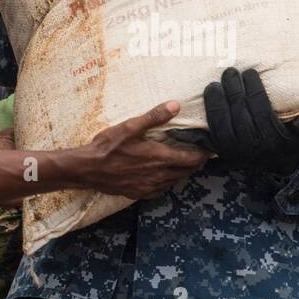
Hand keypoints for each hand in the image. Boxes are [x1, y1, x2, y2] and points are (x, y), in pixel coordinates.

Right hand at [77, 101, 206, 198]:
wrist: (87, 169)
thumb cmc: (108, 147)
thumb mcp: (131, 126)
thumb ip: (155, 116)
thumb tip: (176, 105)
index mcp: (159, 158)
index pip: (191, 159)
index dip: (203, 155)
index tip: (210, 150)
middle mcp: (158, 175)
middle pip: (185, 172)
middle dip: (194, 164)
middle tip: (199, 155)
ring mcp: (148, 187)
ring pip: (174, 182)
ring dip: (181, 173)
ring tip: (182, 164)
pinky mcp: (138, 194)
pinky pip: (160, 190)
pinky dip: (166, 182)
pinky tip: (162, 176)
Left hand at [201, 68, 298, 175]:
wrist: (277, 164)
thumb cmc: (289, 140)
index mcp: (271, 139)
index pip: (260, 110)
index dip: (253, 89)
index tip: (250, 72)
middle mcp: (251, 146)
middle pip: (238, 114)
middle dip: (232, 90)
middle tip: (230, 71)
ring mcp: (233, 151)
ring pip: (220, 124)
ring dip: (215, 102)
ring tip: (213, 84)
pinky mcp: (220, 152)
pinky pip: (208, 135)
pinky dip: (203, 120)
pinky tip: (201, 104)